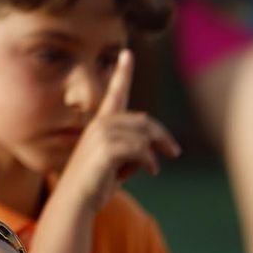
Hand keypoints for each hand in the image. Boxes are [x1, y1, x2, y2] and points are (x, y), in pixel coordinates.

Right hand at [51, 50, 179, 213]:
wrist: (77, 199)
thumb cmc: (97, 182)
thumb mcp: (117, 161)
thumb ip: (132, 146)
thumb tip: (155, 142)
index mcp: (101, 123)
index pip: (115, 93)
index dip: (122, 72)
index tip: (127, 53)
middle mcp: (100, 124)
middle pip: (143, 120)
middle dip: (162, 135)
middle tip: (175, 152)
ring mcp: (101, 135)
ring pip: (143, 135)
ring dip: (153, 152)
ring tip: (154, 167)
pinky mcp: (104, 149)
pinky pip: (139, 149)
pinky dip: (149, 160)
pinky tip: (151, 170)